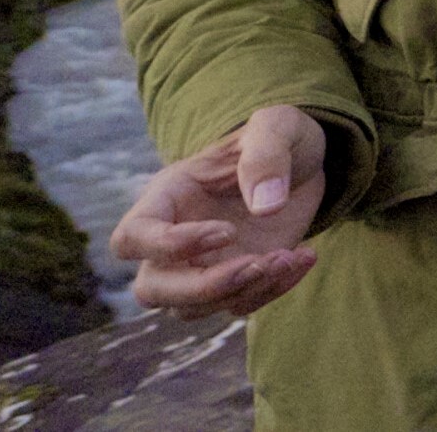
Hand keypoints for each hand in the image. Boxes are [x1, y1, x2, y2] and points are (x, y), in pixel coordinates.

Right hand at [111, 104, 325, 318]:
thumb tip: (266, 206)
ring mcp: (201, 264)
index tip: (227, 231)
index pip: (132, 238)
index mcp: (167, 196)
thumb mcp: (276, 127)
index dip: (170, 246)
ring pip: (192, 307)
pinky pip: (239, 304)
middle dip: (202, 288)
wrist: (302, 160)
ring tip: (290, 256)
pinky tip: (304, 257)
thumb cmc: (276, 137)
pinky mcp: (234, 279)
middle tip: (258, 262)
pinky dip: (273, 290)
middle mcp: (174, 238)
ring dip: (244, 290)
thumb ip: (266, 157)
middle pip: (150, 289)